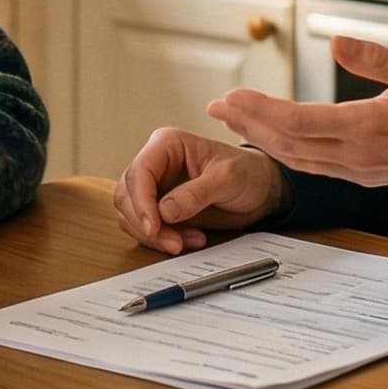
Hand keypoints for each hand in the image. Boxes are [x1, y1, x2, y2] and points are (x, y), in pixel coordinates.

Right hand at [113, 128, 288, 255]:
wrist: (260, 191)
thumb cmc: (247, 172)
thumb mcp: (227, 178)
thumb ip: (197, 193)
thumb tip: (165, 210)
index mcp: (167, 145)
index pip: (139, 172)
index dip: (141, 202)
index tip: (154, 227)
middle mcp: (155, 164)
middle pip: (127, 196)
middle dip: (146, 224)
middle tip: (173, 243)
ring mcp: (156, 187)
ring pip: (131, 215)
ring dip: (154, 235)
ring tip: (187, 241)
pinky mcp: (160, 208)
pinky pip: (146, 228)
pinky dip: (162, 239)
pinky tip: (190, 239)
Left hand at [205, 35, 387, 187]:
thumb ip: (375, 58)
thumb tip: (335, 41)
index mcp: (368, 128)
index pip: (299, 122)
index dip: (260, 110)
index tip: (232, 96)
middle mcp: (356, 156)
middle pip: (287, 143)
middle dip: (247, 124)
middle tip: (216, 106)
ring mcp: (356, 170)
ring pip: (295, 158)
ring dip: (259, 138)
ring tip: (231, 119)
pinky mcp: (359, 175)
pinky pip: (311, 165)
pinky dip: (283, 150)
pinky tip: (268, 137)